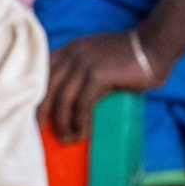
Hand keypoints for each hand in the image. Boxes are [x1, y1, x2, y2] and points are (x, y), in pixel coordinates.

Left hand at [38, 31, 164, 142]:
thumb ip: (80, 71)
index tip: (32, 112)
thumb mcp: (95, 58)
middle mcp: (72, 53)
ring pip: (62, 98)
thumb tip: (67, 101)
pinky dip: (80, 121)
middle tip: (39, 131)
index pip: (41, 71)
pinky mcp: (98, 75)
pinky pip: (82, 104)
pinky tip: (81, 133)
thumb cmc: (128, 57)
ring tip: (66, 139)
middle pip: (46, 86)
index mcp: (69, 49)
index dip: (34, 92)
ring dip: (62, 122)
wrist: (152, 46)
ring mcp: (84, 63)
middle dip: (41, 111)